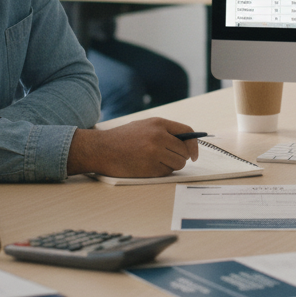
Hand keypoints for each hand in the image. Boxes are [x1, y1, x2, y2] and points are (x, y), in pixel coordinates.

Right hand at [68, 118, 198, 176]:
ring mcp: (154, 153)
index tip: (193, 154)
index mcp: (158, 124)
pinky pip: (167, 172)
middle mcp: (159, 137)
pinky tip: (148, 166)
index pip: (187, 132)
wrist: (101, 149)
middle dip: (181, 157)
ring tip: (156, 162)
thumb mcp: (143, 126)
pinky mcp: (149, 168)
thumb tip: (185, 142)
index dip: (193, 145)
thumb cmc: (122, 138)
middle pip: (184, 151)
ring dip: (172, 166)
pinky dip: (162, 172)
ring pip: (178, 164)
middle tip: (169, 159)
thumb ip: (164, 131)